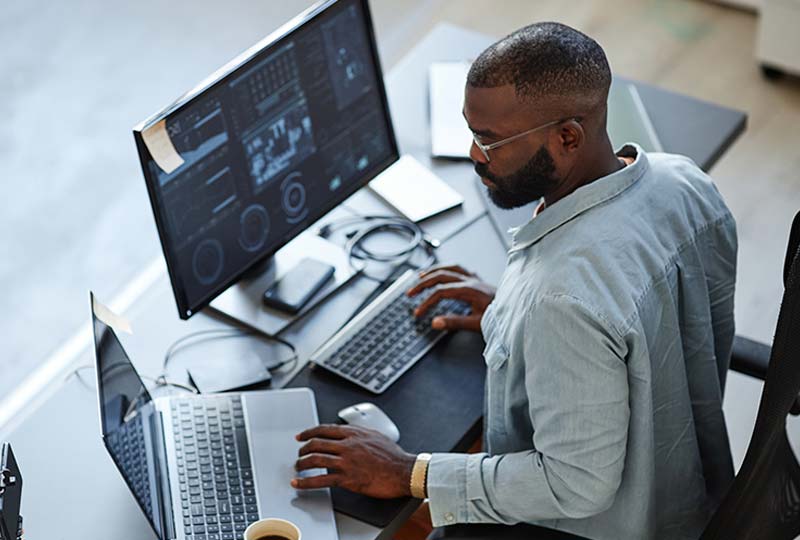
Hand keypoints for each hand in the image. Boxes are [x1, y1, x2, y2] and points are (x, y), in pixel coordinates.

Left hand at [292, 424, 415, 498]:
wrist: (403, 471)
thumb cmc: (394, 456)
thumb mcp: (375, 436)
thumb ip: (360, 433)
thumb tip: (351, 433)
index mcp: (354, 433)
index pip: (324, 429)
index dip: (309, 432)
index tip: (301, 436)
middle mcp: (347, 445)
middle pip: (316, 443)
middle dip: (303, 449)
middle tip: (299, 454)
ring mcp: (346, 461)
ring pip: (316, 459)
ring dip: (302, 464)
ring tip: (298, 467)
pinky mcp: (348, 478)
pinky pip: (322, 480)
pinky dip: (306, 482)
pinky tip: (300, 483)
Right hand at [407, 265, 494, 331]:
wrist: (519, 311)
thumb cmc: (500, 317)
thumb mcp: (476, 324)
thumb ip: (454, 322)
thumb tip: (435, 322)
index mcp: (469, 290)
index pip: (440, 292)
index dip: (426, 302)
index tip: (418, 312)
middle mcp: (471, 281)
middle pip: (441, 276)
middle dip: (423, 283)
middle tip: (411, 292)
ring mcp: (476, 279)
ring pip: (450, 268)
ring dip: (434, 271)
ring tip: (421, 276)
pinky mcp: (480, 282)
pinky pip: (461, 270)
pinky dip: (449, 270)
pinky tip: (446, 273)